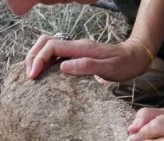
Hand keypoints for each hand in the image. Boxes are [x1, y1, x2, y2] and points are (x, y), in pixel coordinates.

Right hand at [25, 36, 152, 80]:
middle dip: (32, 56)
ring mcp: (74, 49)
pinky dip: (43, 62)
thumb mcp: (109, 69)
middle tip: (29, 76)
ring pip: (47, 47)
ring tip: (33, 75)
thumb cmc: (124, 65)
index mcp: (80, 47)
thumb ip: (86, 66)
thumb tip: (63, 66)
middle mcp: (75, 45)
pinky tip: (42, 75)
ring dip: (36, 58)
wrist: (135, 58)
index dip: (39, 59)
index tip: (33, 76)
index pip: (52, 46)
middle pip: (45, 42)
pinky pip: (53, 55)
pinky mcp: (74, 55)